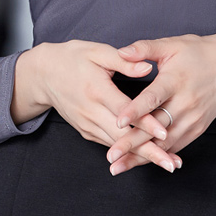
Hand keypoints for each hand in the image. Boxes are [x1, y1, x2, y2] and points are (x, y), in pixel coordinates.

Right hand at [12, 40, 181, 172]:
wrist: (43, 74)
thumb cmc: (73, 58)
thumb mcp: (97, 51)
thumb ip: (124, 60)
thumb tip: (148, 67)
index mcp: (97, 90)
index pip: (125, 111)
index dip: (146, 123)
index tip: (165, 133)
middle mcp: (91, 112)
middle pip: (123, 137)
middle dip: (149, 151)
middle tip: (172, 163)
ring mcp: (87, 124)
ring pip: (117, 145)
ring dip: (142, 156)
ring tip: (167, 163)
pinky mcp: (85, 131)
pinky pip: (109, 144)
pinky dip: (128, 153)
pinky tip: (147, 157)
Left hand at [106, 30, 215, 174]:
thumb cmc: (198, 52)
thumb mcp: (172, 44)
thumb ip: (145, 48)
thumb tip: (121, 51)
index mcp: (175, 80)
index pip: (152, 98)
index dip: (134, 110)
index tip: (117, 121)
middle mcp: (185, 103)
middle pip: (156, 127)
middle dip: (132, 143)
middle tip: (111, 157)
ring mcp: (193, 118)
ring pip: (164, 143)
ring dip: (142, 156)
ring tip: (119, 167)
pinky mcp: (198, 128)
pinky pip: (175, 146)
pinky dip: (158, 156)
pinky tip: (139, 163)